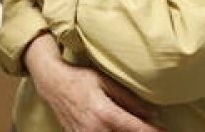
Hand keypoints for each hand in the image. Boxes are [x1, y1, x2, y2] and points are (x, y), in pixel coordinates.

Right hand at [25, 35, 161, 131]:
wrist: (51, 83)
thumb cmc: (79, 78)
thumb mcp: (106, 81)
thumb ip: (129, 99)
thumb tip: (152, 113)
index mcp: (105, 113)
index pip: (137, 129)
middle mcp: (95, 129)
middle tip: (153, 129)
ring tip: (136, 128)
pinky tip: (115, 128)